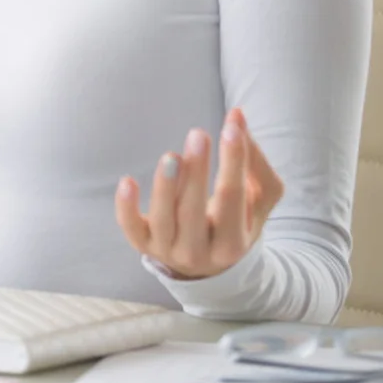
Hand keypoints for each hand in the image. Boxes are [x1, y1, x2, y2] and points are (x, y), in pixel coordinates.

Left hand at [114, 106, 284, 279]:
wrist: (208, 264)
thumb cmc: (233, 219)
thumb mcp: (256, 200)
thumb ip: (254, 163)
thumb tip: (237, 118)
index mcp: (234, 242)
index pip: (234, 198)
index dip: (234, 162)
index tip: (232, 127)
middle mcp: (201, 252)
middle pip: (195, 212)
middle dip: (197, 172)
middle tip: (198, 134)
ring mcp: (169, 250)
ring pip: (164, 219)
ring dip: (165, 186)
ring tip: (171, 155)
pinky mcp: (143, 244)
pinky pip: (131, 228)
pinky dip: (126, 207)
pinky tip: (128, 181)